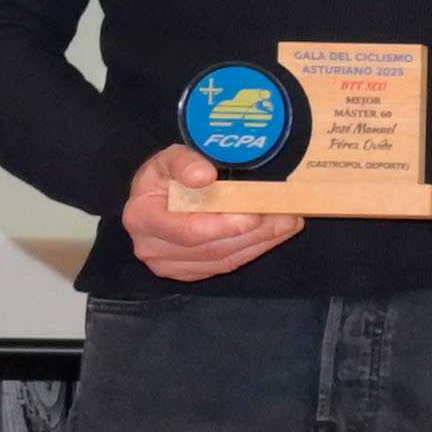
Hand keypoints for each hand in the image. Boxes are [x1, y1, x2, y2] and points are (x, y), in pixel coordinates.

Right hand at [119, 141, 302, 284]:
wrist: (154, 199)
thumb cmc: (163, 178)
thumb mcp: (169, 159)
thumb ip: (184, 162)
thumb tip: (204, 175)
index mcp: (142, 218)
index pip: (188, 231)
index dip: (223, 226)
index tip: (255, 215)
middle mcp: (152, 248)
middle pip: (212, 248)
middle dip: (255, 232)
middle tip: (288, 216)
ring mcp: (169, 265)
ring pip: (223, 259)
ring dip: (262, 242)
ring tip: (289, 222)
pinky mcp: (188, 273)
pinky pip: (226, 265)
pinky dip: (254, 249)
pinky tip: (275, 234)